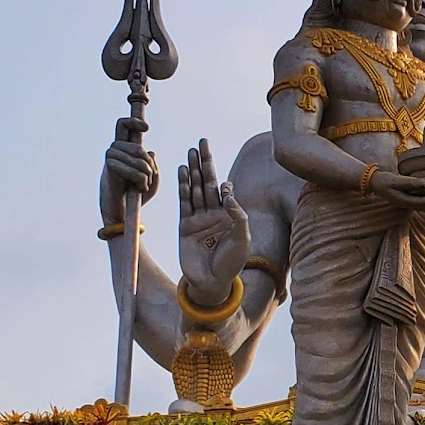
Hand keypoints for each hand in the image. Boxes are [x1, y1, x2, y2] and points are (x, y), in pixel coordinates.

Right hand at [100, 117, 158, 223]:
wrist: (122, 212)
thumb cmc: (136, 194)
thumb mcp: (151, 177)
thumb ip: (152, 163)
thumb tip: (150, 152)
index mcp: (123, 148)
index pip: (123, 125)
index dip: (134, 121)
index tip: (147, 128)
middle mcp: (114, 150)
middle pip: (139, 148)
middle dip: (149, 165)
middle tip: (150, 178)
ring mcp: (110, 158)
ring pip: (139, 160)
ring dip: (147, 176)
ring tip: (144, 186)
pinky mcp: (110, 169)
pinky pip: (135, 171)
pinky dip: (142, 182)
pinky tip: (139, 190)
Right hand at [179, 138, 250, 306]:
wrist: (213, 282)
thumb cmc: (232, 263)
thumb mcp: (243, 239)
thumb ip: (238, 214)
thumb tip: (228, 190)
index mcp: (229, 216)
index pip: (224, 191)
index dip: (223, 183)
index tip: (224, 183)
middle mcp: (213, 213)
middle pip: (208, 182)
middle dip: (205, 163)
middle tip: (202, 142)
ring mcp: (198, 218)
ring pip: (194, 188)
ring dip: (192, 170)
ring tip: (190, 151)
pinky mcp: (184, 225)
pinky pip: (183, 202)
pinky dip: (182, 186)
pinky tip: (181, 171)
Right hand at [368, 169, 424, 210]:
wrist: (375, 183)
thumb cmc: (385, 181)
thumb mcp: (396, 181)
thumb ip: (410, 183)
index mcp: (404, 201)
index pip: (421, 203)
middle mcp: (406, 204)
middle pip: (424, 205)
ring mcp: (406, 202)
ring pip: (422, 204)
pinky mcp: (407, 198)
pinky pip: (419, 200)